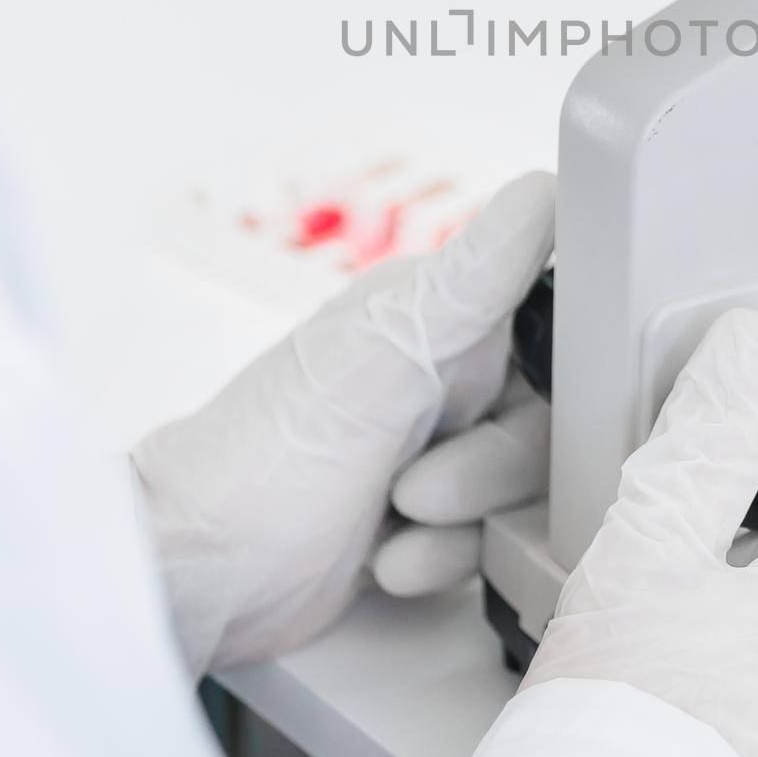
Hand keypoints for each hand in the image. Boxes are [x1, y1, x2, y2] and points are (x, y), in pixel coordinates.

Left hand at [132, 171, 553, 674]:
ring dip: (465, 519)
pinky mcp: (424, 520)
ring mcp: (435, 447)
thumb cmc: (268, 448)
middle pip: (546, 421)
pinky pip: (489, 541)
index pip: (552, 321)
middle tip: (419, 484)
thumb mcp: (387, 346)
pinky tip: (387, 560)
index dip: (558, 370)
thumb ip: (480, 268)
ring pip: (523, 488)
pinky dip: (443, 560)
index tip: (536, 403)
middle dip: (491, 468)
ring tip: (395, 518)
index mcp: (443, 312)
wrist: (199, 572)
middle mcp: (443, 373)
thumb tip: (551, 183)